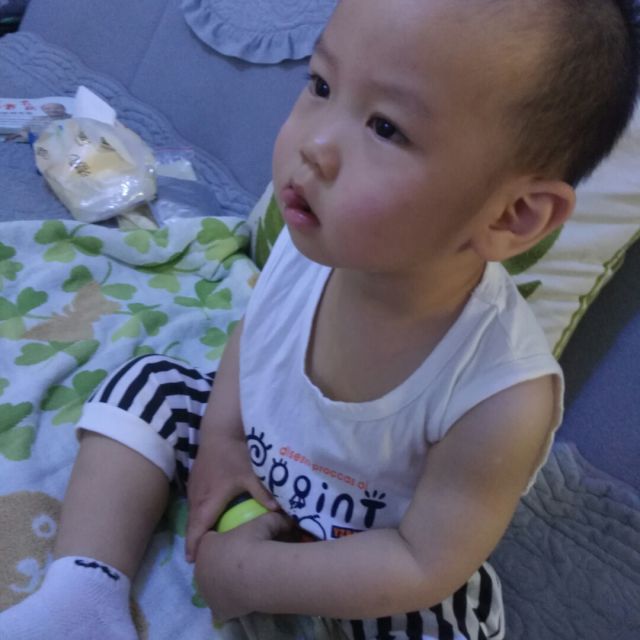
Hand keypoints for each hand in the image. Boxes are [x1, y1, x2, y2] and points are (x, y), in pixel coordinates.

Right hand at [185, 431, 277, 562]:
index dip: (195, 545)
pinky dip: (197, 515)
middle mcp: (198, 496)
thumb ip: (262, 493)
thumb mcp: (250, 474)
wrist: (219, 431)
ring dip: (195, 528)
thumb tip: (278, 512)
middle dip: (195, 541)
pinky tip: (205, 519)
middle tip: (200, 559)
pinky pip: (194, 503)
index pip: (198, 528)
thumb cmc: (234, 453)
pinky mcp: (195, 479)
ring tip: (202, 543)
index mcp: (210, 499)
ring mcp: (194, 487)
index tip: (193, 561)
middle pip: (193, 524)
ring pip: (192, 513)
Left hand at [194, 511, 292, 621]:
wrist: (257, 574)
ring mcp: (206, 590)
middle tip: (242, 563)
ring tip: (244, 581)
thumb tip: (286, 519)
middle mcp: (200, 567)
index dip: (222, 540)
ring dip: (224, 583)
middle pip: (208, 563)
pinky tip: (242, 597)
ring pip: (213, 585)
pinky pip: (220, 606)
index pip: (209, 540)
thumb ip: (273, 519)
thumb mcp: (266, 523)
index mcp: (206, 544)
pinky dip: (229, 603)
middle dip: (220, 563)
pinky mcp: (216, 608)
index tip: (237, 543)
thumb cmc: (256, 544)